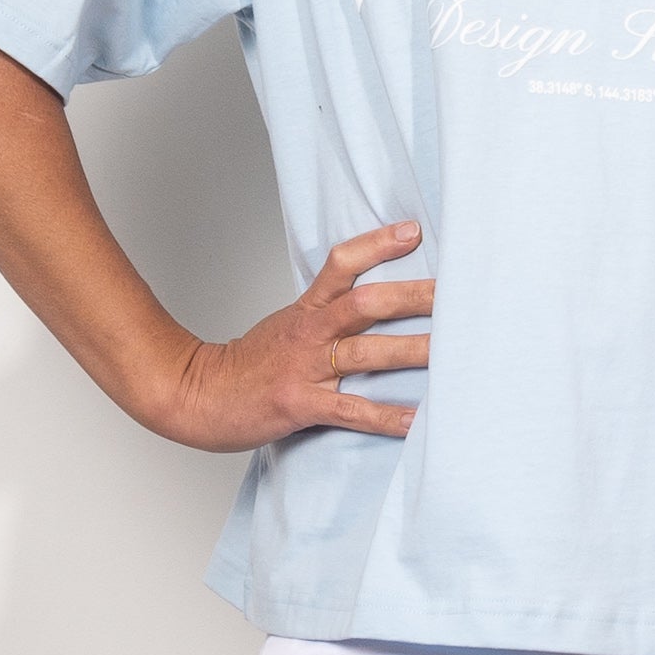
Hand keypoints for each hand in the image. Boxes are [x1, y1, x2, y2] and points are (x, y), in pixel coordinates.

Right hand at [147, 219, 432, 450]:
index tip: (415, 231)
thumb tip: (377, 305)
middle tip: (457, 291)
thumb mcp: (288, 326)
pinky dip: (385, 417)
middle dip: (414, 297)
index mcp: (307, 310)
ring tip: (453, 352)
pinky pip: (351, 411)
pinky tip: (415, 423)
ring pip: (366, 353)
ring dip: (412, 352)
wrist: (198, 396)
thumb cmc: (249, 366)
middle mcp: (310, 334)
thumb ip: (328, 314)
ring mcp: (305, 369)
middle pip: (367, 304)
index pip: (343, 264)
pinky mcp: (300, 405)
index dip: (377, 244)